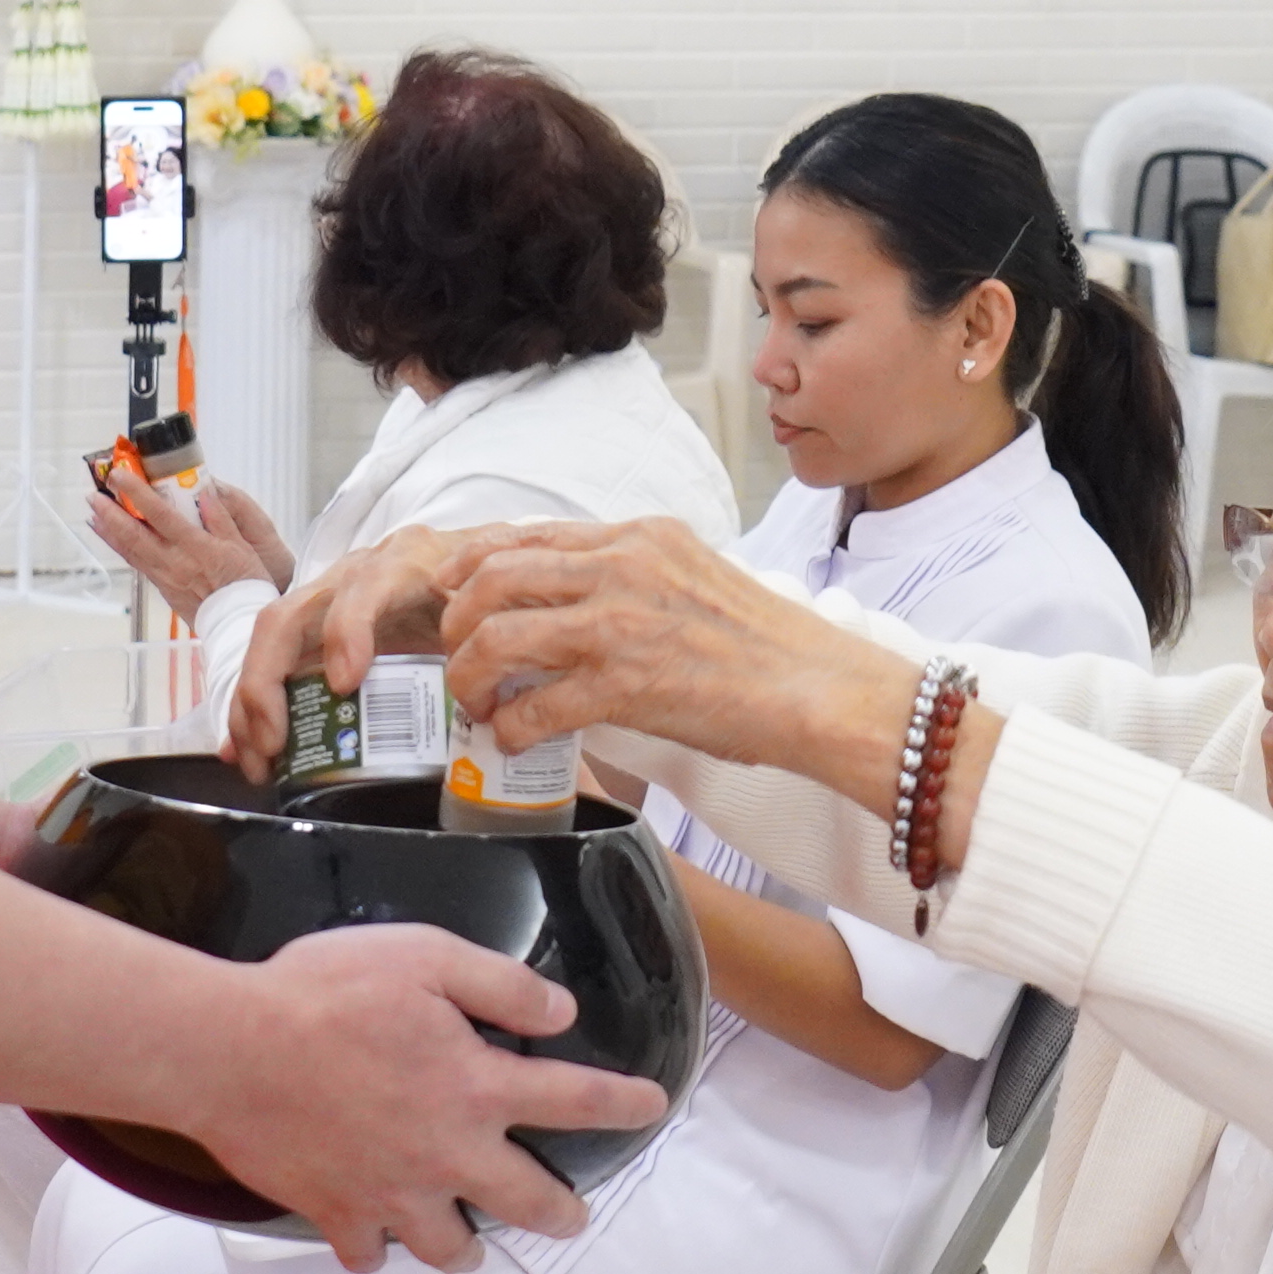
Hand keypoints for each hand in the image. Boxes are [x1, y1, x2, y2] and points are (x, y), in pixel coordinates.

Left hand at [82, 458, 288, 611]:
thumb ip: (222, 518)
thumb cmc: (245, 584)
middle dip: (111, 513)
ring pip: (130, 551)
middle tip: (94, 494)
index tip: (122, 476)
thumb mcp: (242, 545)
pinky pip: (137, 565)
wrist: (239, 622)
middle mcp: (175, 562)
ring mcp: (165, 577)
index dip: (138, 493)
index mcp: (196, 547)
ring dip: (109, 531)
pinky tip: (113, 539)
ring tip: (93, 514)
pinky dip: (121, 549)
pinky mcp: (163, 588)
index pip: (160, 514)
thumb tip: (206, 492)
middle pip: (134, 534)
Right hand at [191, 923, 667, 1271]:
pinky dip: (376, 1249)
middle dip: (560, 1213)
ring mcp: (391, 1194)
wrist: (227, 1049)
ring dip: (467, 1244)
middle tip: (570, 1216)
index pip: (574, 1100)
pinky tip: (377, 1233)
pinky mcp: (336, 1212)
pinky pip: (369, 1253)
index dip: (623, 1104)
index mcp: (475, 1087)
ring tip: (469, 1238)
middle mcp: (445, 1154)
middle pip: (528, 1204)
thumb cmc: (321, 994)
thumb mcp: (423, 956)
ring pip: (449, 1248)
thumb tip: (560, 1012)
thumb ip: (500, 984)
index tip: (650, 1107)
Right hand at [216, 525, 500, 768]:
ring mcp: (324, 602)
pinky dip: (251, 710)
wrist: (469, 564)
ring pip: (269, 644)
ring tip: (257, 759)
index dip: (347, 631)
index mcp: (403, 564)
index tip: (344, 683)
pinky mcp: (314, 631)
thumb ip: (485, 634)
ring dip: (251, 704)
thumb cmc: (478, 588)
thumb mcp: (493, 603)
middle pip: (290, 617)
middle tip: (275, 741)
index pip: (365, 587)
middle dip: (268, 681)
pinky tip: (240, 750)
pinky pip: (271, 666)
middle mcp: (350, 578)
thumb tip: (476, 692)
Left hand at [438, 522, 902, 794]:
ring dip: (470, 674)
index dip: (472, 562)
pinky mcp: (624, 685)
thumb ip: (637, 577)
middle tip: (456, 652)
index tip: (452, 589)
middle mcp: (622, 567)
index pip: (527, 534)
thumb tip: (579, 604)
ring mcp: (620, 624)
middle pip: (493, 576)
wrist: (820, 688)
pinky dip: (510, 726)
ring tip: (475, 700)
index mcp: (640, 537)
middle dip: (457, 620)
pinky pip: (534, 706)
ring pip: (498, 636)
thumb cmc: (770, 646)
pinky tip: (512, 739)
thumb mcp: (696, 577)